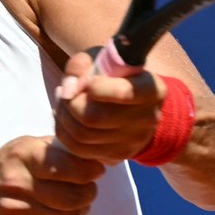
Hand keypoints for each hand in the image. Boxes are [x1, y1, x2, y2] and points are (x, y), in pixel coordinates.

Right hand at [0, 136, 103, 214]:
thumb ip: (52, 147)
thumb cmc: (2, 169)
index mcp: (21, 156)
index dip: (89, 170)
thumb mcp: (21, 147)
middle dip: (89, 193)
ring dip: (81, 210)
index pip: (66, 166)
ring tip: (81, 202)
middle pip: (71, 196)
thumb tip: (86, 149)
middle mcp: (16, 182)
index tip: (96, 170)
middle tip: (90, 189)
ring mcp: (15, 209)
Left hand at [53, 50, 164, 164]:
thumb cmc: (116, 74)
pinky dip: (64, 132)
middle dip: (70, 103)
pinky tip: (66, 117)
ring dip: (63, 117)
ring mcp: (133, 142)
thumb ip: (81, 65)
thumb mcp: (102, 58)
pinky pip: (79, 150)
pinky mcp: (118, 156)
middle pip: (94, 118)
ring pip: (82, 136)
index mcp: (151, 89)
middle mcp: (147, 118)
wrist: (137, 104)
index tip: (87, 80)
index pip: (122, 92)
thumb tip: (68, 89)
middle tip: (65, 91)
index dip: (95, 87)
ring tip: (63, 101)